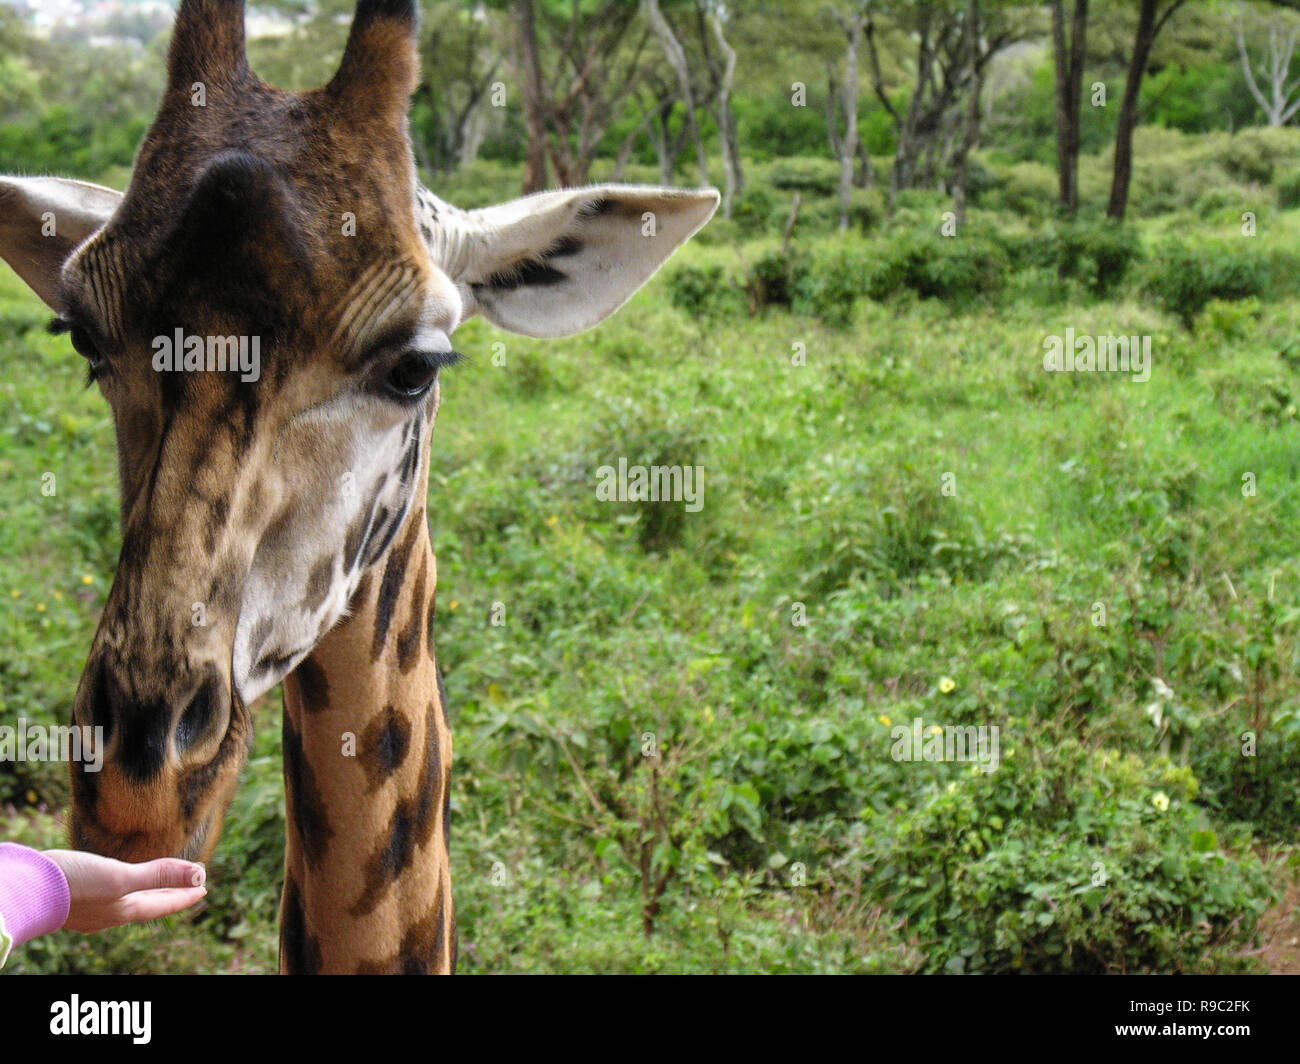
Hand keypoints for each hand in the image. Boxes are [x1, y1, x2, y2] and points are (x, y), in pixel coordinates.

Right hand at [43, 850, 206, 932]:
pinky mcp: (71, 900)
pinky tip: (111, 885)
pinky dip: (119, 889)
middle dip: (168, 895)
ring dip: (144, 892)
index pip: (162, 905)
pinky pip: (106, 896)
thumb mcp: (120, 877)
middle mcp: (108, 914)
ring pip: (125, 902)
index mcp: (123, 910)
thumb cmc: (73, 885)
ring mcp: (88, 909)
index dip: (184, 896)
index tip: (203, 889)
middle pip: (147, 904)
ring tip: (153, 886)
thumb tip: (199, 874)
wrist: (25, 890)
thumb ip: (158, 875)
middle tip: (188, 888)